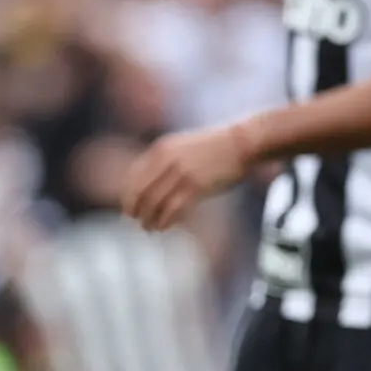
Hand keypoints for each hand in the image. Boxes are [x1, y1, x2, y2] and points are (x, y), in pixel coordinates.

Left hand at [122, 124, 254, 231]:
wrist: (243, 142)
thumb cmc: (217, 145)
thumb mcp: (184, 145)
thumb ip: (166, 160)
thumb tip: (152, 183)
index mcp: (161, 149)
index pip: (133, 177)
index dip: (128, 196)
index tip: (130, 208)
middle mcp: (167, 160)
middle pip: (139, 192)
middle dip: (135, 210)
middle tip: (137, 221)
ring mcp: (181, 173)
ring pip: (154, 203)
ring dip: (148, 219)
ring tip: (150, 228)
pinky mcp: (196, 187)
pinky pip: (172, 209)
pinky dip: (164, 221)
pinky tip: (164, 227)